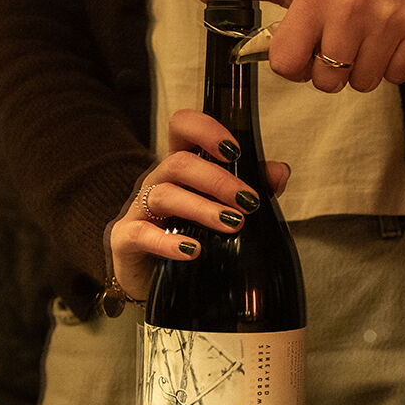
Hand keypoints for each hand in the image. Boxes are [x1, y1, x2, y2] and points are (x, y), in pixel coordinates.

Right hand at [108, 109, 290, 301]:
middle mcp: (158, 181)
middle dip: (218, 180)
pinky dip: (168, 242)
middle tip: (248, 202)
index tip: (235, 152)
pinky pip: (141, 234)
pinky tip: (193, 250)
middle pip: (179, 163)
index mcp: (180, 167)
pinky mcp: (125, 239)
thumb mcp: (224, 208)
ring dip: (202, 208)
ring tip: (232, 224)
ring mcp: (138, 209)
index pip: (182, 127)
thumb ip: (252, 188)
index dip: (205, 130)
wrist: (152, 278)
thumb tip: (280, 172)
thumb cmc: (189, 234)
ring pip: (164, 195)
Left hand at [193, 0, 404, 93]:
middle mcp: (350, 6)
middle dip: (334, 70)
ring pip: (361, 84)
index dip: (298, 64)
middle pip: (326, 82)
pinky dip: (395, 66)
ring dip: (365, 69)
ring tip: (371, 37)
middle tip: (346, 41)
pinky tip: (394, 39)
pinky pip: (395, 78)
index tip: (311, 47)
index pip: (287, 64)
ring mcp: (388, 19)